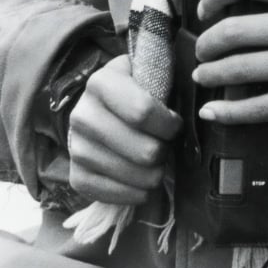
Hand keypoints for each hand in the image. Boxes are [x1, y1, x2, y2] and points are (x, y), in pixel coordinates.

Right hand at [67, 54, 181, 205]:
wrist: (93, 112)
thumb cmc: (129, 91)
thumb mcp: (141, 72)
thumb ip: (160, 79)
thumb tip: (191, 106)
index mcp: (100, 83)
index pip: (143, 112)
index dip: (169, 124)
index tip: (176, 125)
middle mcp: (82, 115)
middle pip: (144, 151)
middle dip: (164, 151)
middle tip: (166, 146)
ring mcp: (76, 148)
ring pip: (134, 175)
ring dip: (154, 173)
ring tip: (155, 162)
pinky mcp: (76, 176)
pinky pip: (115, 195)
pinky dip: (137, 192)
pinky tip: (142, 181)